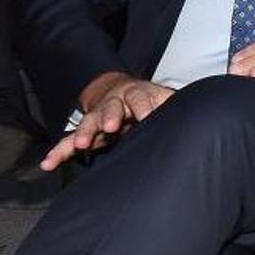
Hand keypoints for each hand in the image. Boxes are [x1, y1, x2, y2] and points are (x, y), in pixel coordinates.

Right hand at [41, 72, 173, 170]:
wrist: (124, 91)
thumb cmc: (151, 100)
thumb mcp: (166, 98)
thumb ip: (178, 105)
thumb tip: (205, 110)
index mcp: (137, 94)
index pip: (141, 98)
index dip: (144, 107)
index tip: (147, 117)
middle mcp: (115, 103)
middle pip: (111, 107)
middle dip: (110, 116)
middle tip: (111, 126)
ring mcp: (98, 117)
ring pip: (88, 122)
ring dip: (84, 133)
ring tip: (80, 144)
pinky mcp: (86, 132)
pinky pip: (69, 142)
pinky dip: (59, 152)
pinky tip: (48, 163)